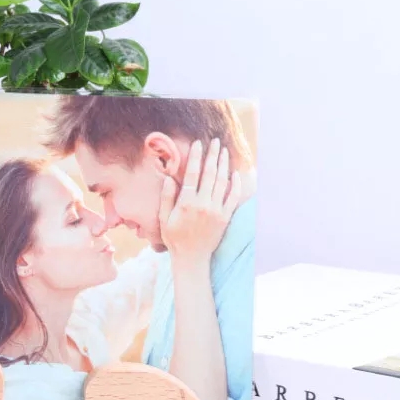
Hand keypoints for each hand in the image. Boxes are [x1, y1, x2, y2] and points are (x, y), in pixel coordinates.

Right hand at [158, 137, 241, 263]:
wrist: (192, 258)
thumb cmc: (175, 238)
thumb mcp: (164, 219)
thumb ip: (166, 198)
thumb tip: (169, 178)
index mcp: (186, 203)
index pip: (192, 174)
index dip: (196, 157)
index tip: (199, 144)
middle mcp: (202, 205)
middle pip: (210, 174)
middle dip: (213, 155)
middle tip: (216, 141)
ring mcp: (216, 211)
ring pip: (222, 182)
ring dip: (224, 165)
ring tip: (224, 151)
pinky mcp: (225, 218)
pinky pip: (233, 198)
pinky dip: (235, 184)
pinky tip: (235, 173)